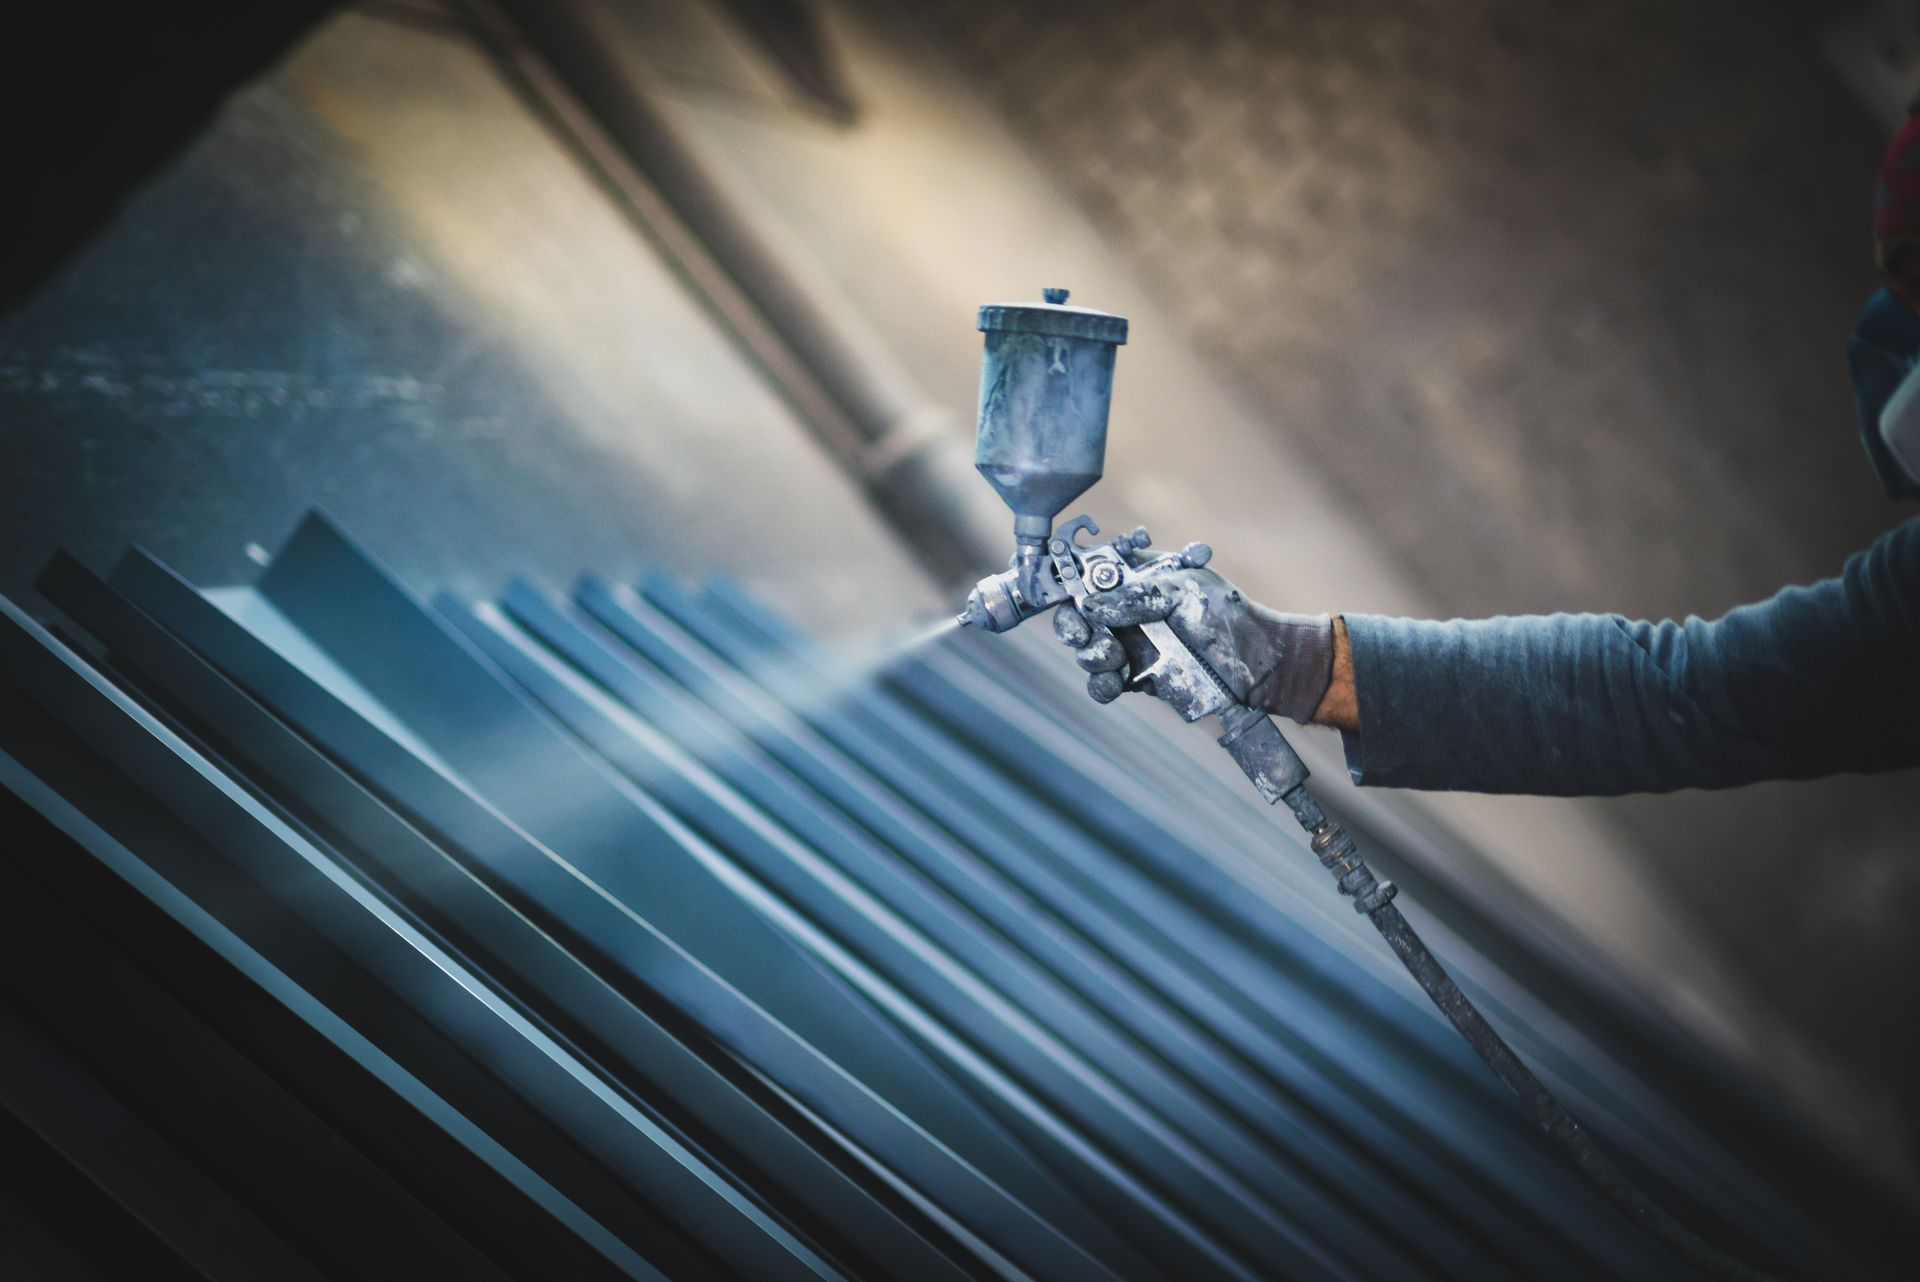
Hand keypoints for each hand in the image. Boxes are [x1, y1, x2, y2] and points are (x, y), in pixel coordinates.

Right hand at [1051, 568, 1338, 723]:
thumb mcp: (1185, 591)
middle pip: (1078, 617)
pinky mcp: (1139, 678)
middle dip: (1073, 626)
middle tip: (1084, 635)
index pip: (1090, 576)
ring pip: (1088, 652)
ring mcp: (1133, 646)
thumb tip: (1090, 604)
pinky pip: (1106, 683)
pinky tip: (1114, 683)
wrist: (1262, 666)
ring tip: (1112, 657)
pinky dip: (1102, 685)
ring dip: (1090, 656)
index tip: (1064, 595)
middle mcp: (1129, 611)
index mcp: (1138, 579)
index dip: (1068, 583)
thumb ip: (1137, 595)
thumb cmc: (1230, 616)